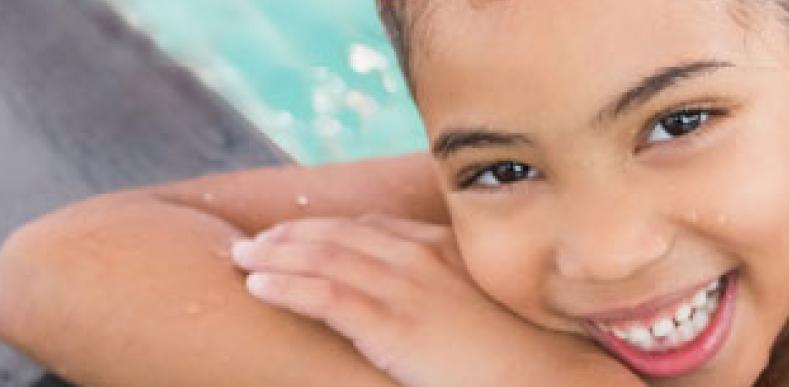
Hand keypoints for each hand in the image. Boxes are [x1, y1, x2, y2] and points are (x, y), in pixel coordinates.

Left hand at [230, 214, 639, 386]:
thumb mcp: (488, 303)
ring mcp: (406, 288)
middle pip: (341, 234)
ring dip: (277, 255)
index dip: (330, 227)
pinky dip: (286, 286)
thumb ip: (454, 288)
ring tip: (243, 258)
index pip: (375, 227)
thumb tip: (433, 302)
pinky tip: (259, 286)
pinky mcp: (392, 324)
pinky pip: (324, 296)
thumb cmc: (523, 351)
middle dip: (293, 234)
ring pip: (324, 258)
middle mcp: (422, 258)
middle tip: (258, 241)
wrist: (545, 376)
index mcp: (445, 250)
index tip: (300, 232)